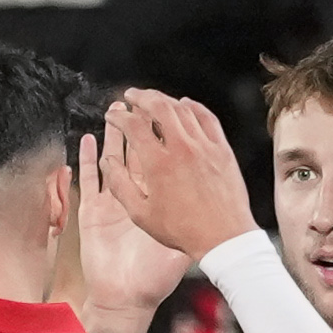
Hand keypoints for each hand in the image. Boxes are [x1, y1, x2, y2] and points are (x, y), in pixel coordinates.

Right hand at [100, 89, 258, 262]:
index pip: (133, 126)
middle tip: (131, 95)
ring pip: (182, 108)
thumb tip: (108, 163)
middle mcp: (181, 148)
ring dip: (165, 99)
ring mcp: (204, 145)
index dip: (119, 117)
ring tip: (154, 98)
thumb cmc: (183, 230)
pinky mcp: (221, 149)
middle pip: (159, 106)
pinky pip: (207, 117)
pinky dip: (193, 106)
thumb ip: (121, 185)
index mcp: (158, 163)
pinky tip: (186, 105)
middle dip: (141, 97)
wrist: (223, 237)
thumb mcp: (142, 215)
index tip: (113, 115)